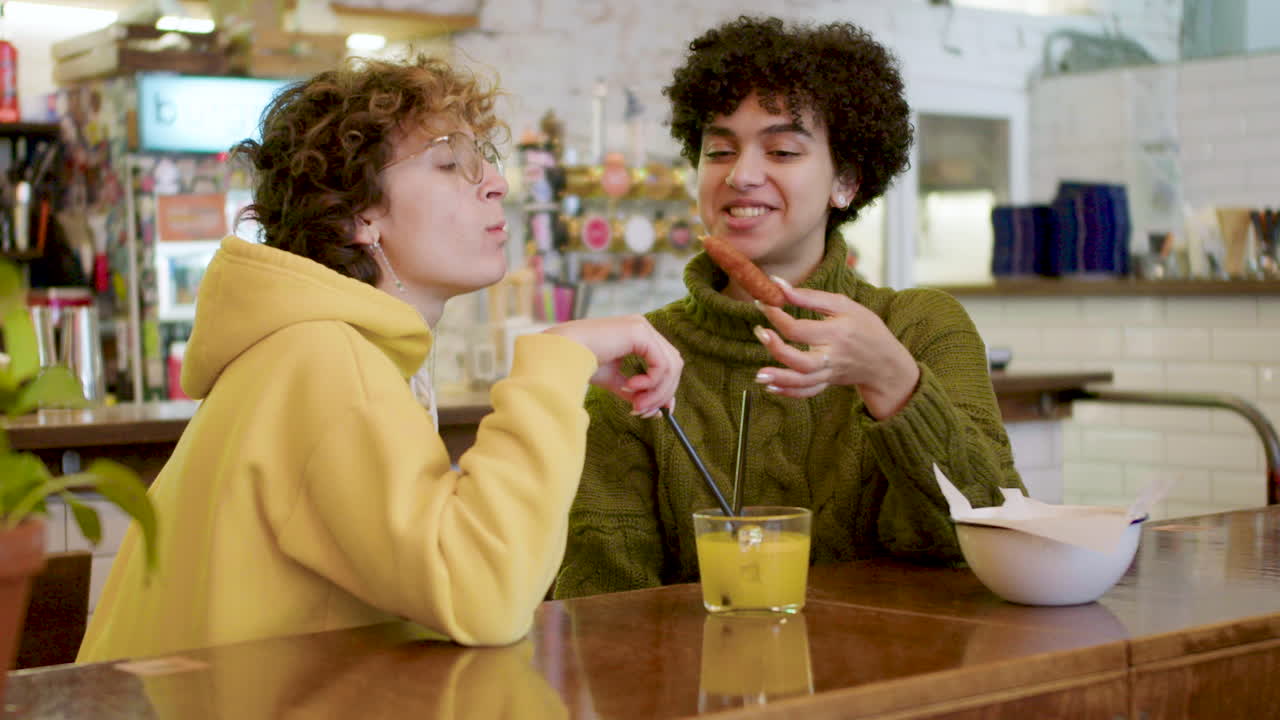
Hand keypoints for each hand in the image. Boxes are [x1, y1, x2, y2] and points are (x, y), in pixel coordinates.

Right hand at [542, 315, 682, 416]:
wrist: (562, 352)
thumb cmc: (581, 363)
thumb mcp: (615, 380)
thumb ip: (636, 391)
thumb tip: (656, 411)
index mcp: (638, 336)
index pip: (666, 362)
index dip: (668, 388)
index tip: (661, 411)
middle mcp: (643, 328)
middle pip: (673, 364)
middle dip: (663, 393)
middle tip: (644, 411)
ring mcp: (642, 327)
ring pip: (671, 365)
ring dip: (657, 391)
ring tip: (635, 404)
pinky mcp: (639, 331)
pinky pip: (661, 363)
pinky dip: (651, 381)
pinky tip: (630, 386)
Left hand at [752, 280, 919, 419]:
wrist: (886, 361)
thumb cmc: (865, 327)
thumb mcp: (843, 305)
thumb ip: (809, 296)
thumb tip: (777, 284)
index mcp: (837, 333)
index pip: (799, 329)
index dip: (776, 316)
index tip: (761, 303)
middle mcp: (833, 356)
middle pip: (801, 360)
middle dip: (777, 349)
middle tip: (760, 333)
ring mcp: (829, 373)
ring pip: (803, 382)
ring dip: (780, 379)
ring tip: (759, 375)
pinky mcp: (827, 383)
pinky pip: (807, 392)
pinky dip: (789, 392)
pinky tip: (770, 387)